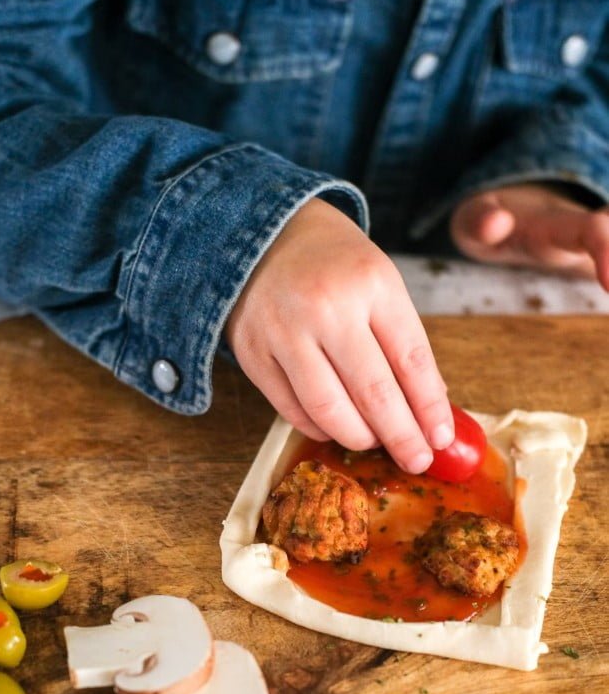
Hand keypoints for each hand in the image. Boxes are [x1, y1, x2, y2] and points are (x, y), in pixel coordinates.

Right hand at [225, 198, 452, 472]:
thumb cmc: (332, 264)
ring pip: (330, 410)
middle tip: (416, 459)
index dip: (429, 408)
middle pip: (374, 393)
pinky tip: (334, 428)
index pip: (411, 361)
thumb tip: (429, 410)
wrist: (261, 234)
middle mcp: (326, 307)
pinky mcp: (253, 354)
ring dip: (359, 437)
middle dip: (401, 436)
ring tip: (374, 442)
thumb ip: (403, 342)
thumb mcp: (379, 284)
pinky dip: (318, 428)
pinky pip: (292, 410)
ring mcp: (284, 332)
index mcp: (371, 282)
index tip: (440, 438)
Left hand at [450, 183, 608, 289]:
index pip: (593, 231)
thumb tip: (496, 223)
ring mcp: (596, 248)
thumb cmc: (489, 221)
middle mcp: (587, 232)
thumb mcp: (473, 219)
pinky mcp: (599, 261)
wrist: (504, 213)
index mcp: (556, 225)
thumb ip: (480, 222)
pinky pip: (608, 262)